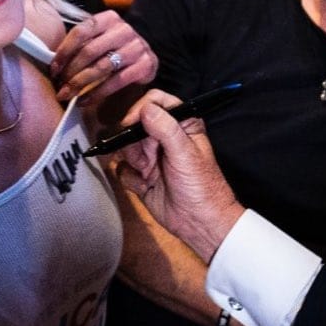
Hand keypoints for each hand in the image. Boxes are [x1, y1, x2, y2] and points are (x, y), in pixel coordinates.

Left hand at [51, 10, 156, 104]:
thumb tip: (53, 63)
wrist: (144, 58)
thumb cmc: (113, 49)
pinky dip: (97, 93)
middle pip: (90, 51)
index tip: (53, 69)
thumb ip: (81, 43)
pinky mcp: (145, 65)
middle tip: (59, 86)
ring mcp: (137, 47)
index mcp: (109, 18)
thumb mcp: (99, 39)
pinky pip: (116, 81)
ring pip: (102, 67)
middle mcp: (124, 30)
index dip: (64, 51)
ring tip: (68, 94)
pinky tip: (84, 101)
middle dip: (71, 71)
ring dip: (80, 83)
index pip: (81, 32)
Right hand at [115, 90, 244, 262]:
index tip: (132, 124)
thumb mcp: (185, 154)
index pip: (156, 102)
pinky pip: (123, 169)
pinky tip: (146, 187)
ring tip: (147, 174)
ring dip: (133, 161)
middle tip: (145, 159)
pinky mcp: (141, 175)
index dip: (141, 110)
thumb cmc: (201, 186)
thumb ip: (166, 129)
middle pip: (135, 124)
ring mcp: (151, 156)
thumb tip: (145, 109)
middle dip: (135, 142)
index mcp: (182, 124)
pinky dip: (131, 179)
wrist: (199, 223)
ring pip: (125, 147)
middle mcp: (165, 136)